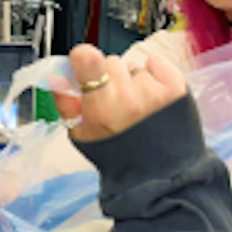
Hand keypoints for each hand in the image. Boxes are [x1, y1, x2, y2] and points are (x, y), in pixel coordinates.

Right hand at [54, 44, 187, 145]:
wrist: (158, 174)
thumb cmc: (119, 156)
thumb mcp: (82, 135)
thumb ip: (66, 102)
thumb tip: (56, 76)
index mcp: (102, 108)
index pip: (87, 59)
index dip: (83, 58)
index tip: (84, 65)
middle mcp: (129, 96)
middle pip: (110, 61)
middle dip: (109, 77)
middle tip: (114, 101)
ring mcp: (155, 91)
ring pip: (133, 66)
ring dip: (132, 81)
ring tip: (137, 107)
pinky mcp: (176, 88)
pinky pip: (155, 62)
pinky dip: (153, 74)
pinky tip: (152, 97)